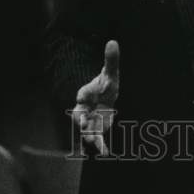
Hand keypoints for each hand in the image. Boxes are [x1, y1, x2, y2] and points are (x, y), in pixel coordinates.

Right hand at [72, 40, 119, 155]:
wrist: (105, 96)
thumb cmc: (106, 84)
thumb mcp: (110, 73)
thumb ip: (111, 60)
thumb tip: (113, 41)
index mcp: (84, 95)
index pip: (81, 100)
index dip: (81, 107)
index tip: (81, 113)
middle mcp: (84, 109)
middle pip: (80, 119)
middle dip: (82, 126)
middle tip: (86, 132)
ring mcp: (90, 120)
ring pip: (87, 130)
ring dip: (90, 137)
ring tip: (95, 144)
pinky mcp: (98, 128)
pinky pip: (97, 138)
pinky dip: (100, 145)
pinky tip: (105, 152)